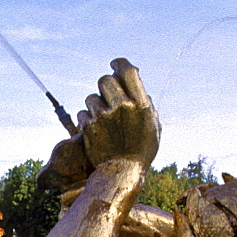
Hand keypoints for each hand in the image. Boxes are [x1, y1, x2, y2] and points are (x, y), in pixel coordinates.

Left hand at [38, 58, 159, 196]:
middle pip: (104, 79)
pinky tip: (96, 130)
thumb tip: (138, 83)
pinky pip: (83, 113)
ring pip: (91, 97)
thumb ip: (146, 103)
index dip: (118, 64)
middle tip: (108, 96)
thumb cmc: (141, 150)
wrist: (122, 173)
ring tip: (103, 120)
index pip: (127, 70)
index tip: (114, 65)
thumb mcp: (153, 126)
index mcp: (140, 104)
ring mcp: (104, 116)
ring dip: (95, 105)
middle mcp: (122, 107)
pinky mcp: (89, 126)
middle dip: (105, 86)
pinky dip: (87, 120)